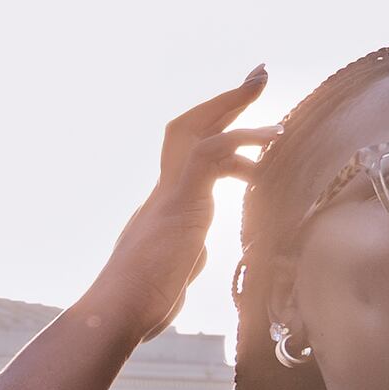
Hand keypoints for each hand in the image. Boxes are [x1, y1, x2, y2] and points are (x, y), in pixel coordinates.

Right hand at [86, 70, 275, 342]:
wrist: (116, 314)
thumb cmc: (140, 306)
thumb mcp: (174, 274)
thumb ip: (187, 256)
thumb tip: (197, 252)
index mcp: (164, 208)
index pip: (188, 156)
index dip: (216, 131)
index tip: (243, 114)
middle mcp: (163, 193)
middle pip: (188, 129)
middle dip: (224, 101)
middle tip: (258, 75)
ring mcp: (169, 195)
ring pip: (195, 131)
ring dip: (231, 104)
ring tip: (262, 85)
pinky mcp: (179, 202)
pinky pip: (211, 155)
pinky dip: (242, 140)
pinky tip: (273, 139)